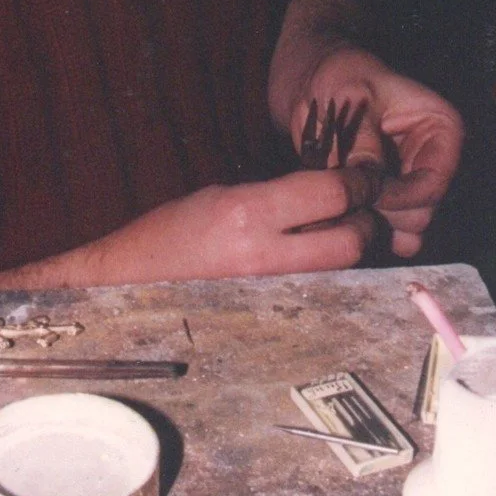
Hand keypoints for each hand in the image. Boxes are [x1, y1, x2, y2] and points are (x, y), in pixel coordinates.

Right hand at [0, 168, 382, 292]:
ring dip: (352, 252)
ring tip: (345, 233)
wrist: (127, 285)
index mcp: (249, 212)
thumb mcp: (223, 195)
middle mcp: (265, 256)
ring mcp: (269, 293)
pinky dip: (329, 278)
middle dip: (367, 221)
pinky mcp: (270, 318)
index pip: (331, 193)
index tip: (365, 177)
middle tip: (365, 209)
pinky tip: (321, 264)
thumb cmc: (171, 232)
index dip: (359, 182)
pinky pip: (317, 293)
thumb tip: (328, 194)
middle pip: (351, 241)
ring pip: (341, 271)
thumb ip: (277, 196)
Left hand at [286, 46, 462, 257]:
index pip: (432, 184)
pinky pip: (385, 229)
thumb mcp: (348, 97)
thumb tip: (367, 184)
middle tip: (342, 198)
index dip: (397, 198)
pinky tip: (337, 217)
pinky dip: (362, 228)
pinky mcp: (388, 197)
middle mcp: (433, 159)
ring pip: (403, 227)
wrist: (311, 81)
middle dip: (381, 212)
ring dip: (369, 223)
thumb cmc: (337, 75)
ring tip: (336, 206)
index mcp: (440, 128)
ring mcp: (411, 181)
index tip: (360, 193)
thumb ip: (362, 141)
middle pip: (420, 213)